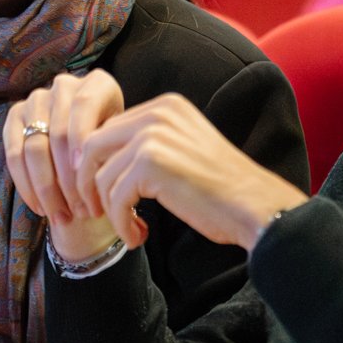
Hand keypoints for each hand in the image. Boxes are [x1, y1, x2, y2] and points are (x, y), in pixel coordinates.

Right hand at [3, 69, 130, 263]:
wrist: (88, 149)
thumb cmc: (111, 148)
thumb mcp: (119, 145)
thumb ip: (112, 153)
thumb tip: (102, 177)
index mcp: (97, 84)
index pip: (84, 106)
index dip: (82, 141)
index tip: (87, 175)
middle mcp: (64, 85)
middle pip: (58, 132)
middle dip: (68, 178)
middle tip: (80, 210)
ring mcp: (37, 99)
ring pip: (34, 147)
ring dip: (47, 188)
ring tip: (62, 216)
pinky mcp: (15, 117)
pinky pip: (14, 155)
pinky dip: (27, 185)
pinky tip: (40, 207)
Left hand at [73, 92, 307, 251]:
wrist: (253, 205)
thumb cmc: (221, 187)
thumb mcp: (182, 148)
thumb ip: (147, 144)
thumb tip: (100, 161)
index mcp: (165, 105)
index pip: (107, 130)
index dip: (96, 165)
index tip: (101, 196)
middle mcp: (157, 112)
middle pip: (93, 147)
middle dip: (90, 185)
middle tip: (98, 214)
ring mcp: (152, 135)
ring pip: (100, 176)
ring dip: (110, 211)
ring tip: (131, 231)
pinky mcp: (150, 163)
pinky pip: (115, 198)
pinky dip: (121, 224)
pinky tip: (138, 237)